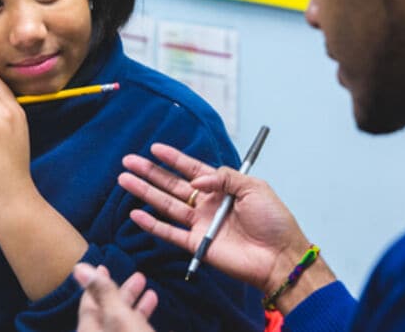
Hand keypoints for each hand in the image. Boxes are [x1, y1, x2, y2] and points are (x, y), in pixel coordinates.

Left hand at [75, 263, 156, 331]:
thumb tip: (79, 268)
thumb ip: (103, 292)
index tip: (104, 267)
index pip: (89, 302)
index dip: (97, 282)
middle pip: (108, 312)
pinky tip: (158, 321)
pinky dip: (143, 322)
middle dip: (125, 293)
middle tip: (140, 277)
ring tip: (152, 294)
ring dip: (138, 308)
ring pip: (123, 324)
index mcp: (90, 330)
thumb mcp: (119, 317)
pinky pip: (134, 331)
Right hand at [119, 143, 326, 297]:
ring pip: (166, 205)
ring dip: (144, 192)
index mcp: (222, 187)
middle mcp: (207, 204)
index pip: (191, 169)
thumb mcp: (254, 187)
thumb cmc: (273, 220)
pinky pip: (169, 232)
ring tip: (124, 179)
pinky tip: (136, 213)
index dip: (173, 159)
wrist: (279, 255)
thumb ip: (224, 177)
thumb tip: (195, 181)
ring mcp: (200, 224)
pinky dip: (152, 224)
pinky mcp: (197, 244)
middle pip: (172, 185)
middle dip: (150, 172)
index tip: (154, 148)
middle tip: (129, 161)